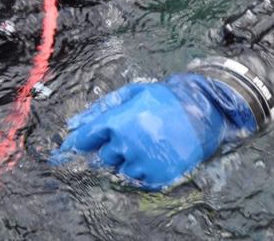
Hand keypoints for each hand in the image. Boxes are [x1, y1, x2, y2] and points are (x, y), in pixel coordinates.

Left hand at [52, 74, 256, 189]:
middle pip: (103, 156)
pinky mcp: (156, 176)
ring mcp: (141, 162)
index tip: (74, 146)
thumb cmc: (162, 100)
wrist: (201, 113)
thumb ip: (100, 108)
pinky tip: (155, 152)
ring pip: (120, 169)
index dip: (80, 142)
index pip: (85, 138)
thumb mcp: (131, 94)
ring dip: (127, 159)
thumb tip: (73, 123)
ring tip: (146, 142)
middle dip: (112, 147)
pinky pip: (137, 179)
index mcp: (117, 122)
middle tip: (131, 134)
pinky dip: (142, 169)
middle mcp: (126, 144)